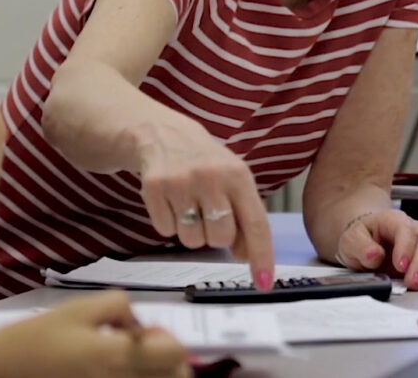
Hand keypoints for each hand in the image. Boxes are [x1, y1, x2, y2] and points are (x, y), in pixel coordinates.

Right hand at [0, 291, 187, 377]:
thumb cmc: (35, 338)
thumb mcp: (78, 309)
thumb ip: (119, 307)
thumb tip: (140, 325)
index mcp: (115, 357)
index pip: (175, 356)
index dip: (172, 341)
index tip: (153, 334)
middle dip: (169, 363)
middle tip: (147, 350)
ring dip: (153, 375)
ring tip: (130, 362)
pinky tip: (113, 373)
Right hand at [133, 120, 275, 288]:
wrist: (165, 134)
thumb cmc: (208, 164)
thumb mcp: (234, 181)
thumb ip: (245, 216)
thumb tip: (246, 255)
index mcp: (239, 175)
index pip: (256, 223)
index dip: (261, 256)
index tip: (263, 283)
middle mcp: (212, 177)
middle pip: (220, 238)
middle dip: (216, 236)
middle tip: (208, 214)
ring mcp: (181, 182)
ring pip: (191, 239)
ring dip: (191, 231)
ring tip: (189, 205)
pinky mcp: (154, 187)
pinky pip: (165, 231)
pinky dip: (168, 223)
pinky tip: (171, 200)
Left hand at [334, 209, 417, 290]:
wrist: (368, 242)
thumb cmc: (362, 239)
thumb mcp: (351, 240)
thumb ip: (361, 246)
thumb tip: (374, 255)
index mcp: (393, 220)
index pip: (405, 230)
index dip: (405, 248)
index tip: (400, 266)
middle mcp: (414, 230)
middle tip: (412, 282)